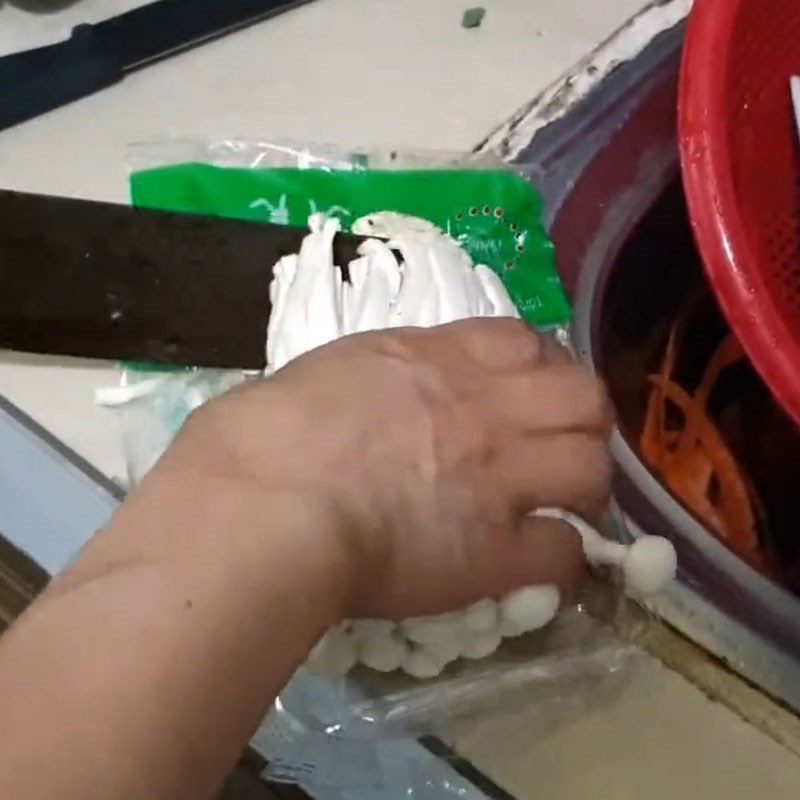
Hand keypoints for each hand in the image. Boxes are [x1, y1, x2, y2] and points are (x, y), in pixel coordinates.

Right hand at [165, 318, 611, 619]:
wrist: (266, 504)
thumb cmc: (267, 435)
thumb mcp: (329, 374)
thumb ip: (378, 380)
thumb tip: (378, 402)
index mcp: (438, 358)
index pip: (527, 343)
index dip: (544, 368)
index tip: (533, 393)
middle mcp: (485, 409)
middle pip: (584, 398)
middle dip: (582, 423)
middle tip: (558, 450)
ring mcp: (499, 478)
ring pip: (593, 468)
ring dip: (584, 487)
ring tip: (562, 508)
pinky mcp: (497, 552)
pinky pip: (566, 553)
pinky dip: (562, 560)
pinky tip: (538, 566)